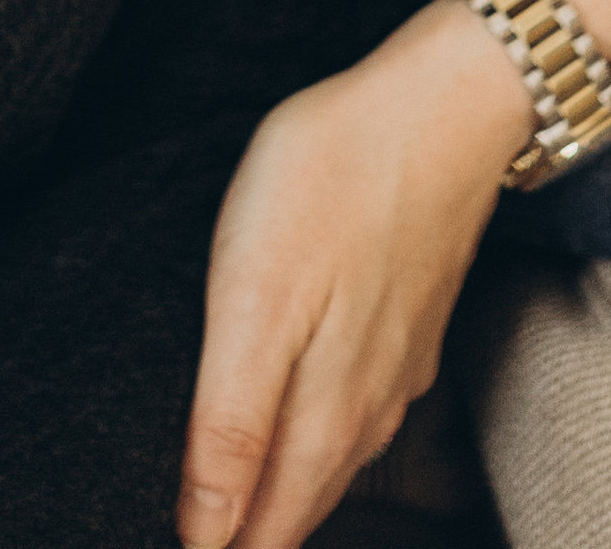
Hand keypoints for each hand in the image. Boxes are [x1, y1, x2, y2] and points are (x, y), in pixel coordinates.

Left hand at [174, 3, 529, 547]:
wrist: (440, 106)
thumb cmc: (332, 184)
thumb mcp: (254, 301)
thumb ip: (231, 426)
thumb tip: (205, 535)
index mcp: (324, 419)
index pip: (261, 536)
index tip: (170, 544)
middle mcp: (366, 412)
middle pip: (296, 511)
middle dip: (241, 533)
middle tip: (186, 531)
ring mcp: (393, 369)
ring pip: (327, 464)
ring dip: (278, 494)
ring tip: (227, 504)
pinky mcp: (405, 325)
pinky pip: (353, 412)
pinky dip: (312, 438)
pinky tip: (294, 420)